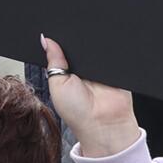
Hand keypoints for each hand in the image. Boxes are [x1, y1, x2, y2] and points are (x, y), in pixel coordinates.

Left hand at [42, 36, 139, 159]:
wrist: (103, 124)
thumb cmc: (77, 112)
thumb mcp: (57, 84)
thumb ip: (53, 61)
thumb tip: (46, 40)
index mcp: (68, 71)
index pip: (63, 49)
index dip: (59, 43)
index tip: (55, 38)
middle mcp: (85, 68)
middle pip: (79, 45)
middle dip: (74, 44)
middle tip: (71, 53)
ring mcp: (101, 68)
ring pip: (95, 48)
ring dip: (90, 49)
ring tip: (86, 62)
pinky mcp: (117, 68)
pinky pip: (112, 53)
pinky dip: (106, 53)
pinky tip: (100, 60)